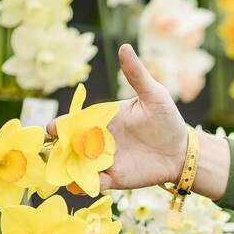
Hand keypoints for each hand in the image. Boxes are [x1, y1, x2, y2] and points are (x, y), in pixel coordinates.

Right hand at [50, 43, 187, 191]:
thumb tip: (124, 47)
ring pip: (77, 165)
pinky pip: (93, 183)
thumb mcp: (154, 94)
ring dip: (66, 169)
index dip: (61, 125)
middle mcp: (98, 140)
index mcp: (102, 118)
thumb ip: (136, 75)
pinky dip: (83, 185)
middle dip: (57, 150)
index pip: (75, 121)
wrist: (181, 151)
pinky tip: (78, 185)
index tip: (53, 129)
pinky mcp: (113, 179)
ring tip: (60, 173)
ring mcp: (104, 160)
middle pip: (70, 145)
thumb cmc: (166, 119)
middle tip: (51, 154)